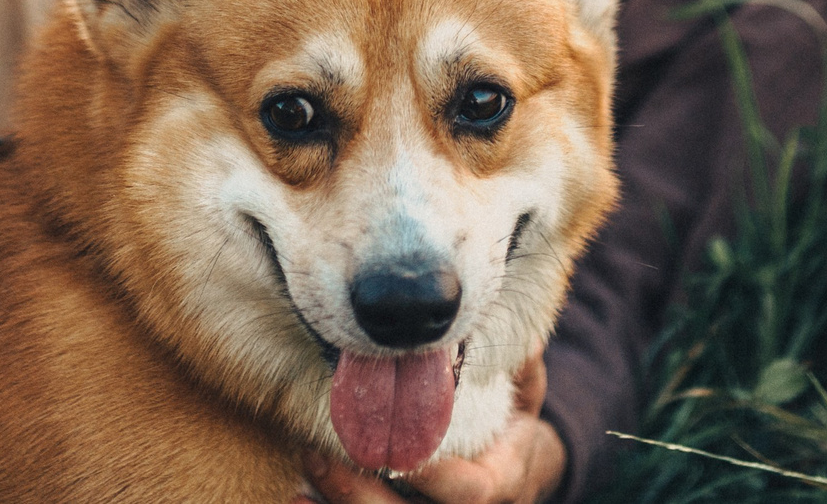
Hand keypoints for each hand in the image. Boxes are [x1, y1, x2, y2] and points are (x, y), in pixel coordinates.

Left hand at [301, 354, 565, 503]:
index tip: (400, 449)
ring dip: (340, 502)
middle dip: (362, 494)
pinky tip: (297, 496)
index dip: (434, 477)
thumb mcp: (527, 396)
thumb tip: (529, 338)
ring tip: (304, 468)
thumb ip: (523, 370)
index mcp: (497, 483)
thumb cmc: (513, 423)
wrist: (518, 468)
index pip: (467, 493)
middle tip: (321, 452)